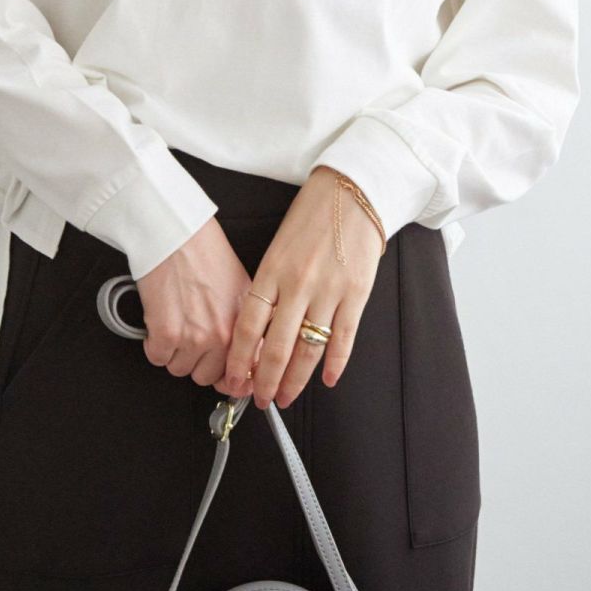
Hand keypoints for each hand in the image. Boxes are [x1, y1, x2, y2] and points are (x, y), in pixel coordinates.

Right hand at [135, 216, 266, 388]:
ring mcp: (194, 338)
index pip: (242, 375)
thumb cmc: (204, 252)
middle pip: (206, 376)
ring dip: (174, 351)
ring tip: (175, 319)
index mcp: (243, 325)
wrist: (176, 234)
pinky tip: (160, 319)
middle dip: (196, 360)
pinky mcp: (166, 335)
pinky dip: (154, 343)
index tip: (223, 378)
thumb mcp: (241, 288)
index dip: (229, 378)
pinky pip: (157, 357)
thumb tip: (245, 357)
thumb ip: (246, 325)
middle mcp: (222, 336)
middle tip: (190, 334)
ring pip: (179, 368)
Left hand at [216, 167, 383, 409]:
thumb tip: (258, 328)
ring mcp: (328, 291)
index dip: (240, 359)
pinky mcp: (356, 294)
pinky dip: (335, 364)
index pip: (248, 326)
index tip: (234, 379)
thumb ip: (269, 285)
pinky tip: (326, 379)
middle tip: (260, 397)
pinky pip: (343, 338)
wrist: (350, 192)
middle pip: (276, 346)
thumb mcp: (277, 247)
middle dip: (265, 380)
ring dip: (296, 380)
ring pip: (308, 349)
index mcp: (272, 271)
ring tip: (287, 396)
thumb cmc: (311, 216)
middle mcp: (298, 284)